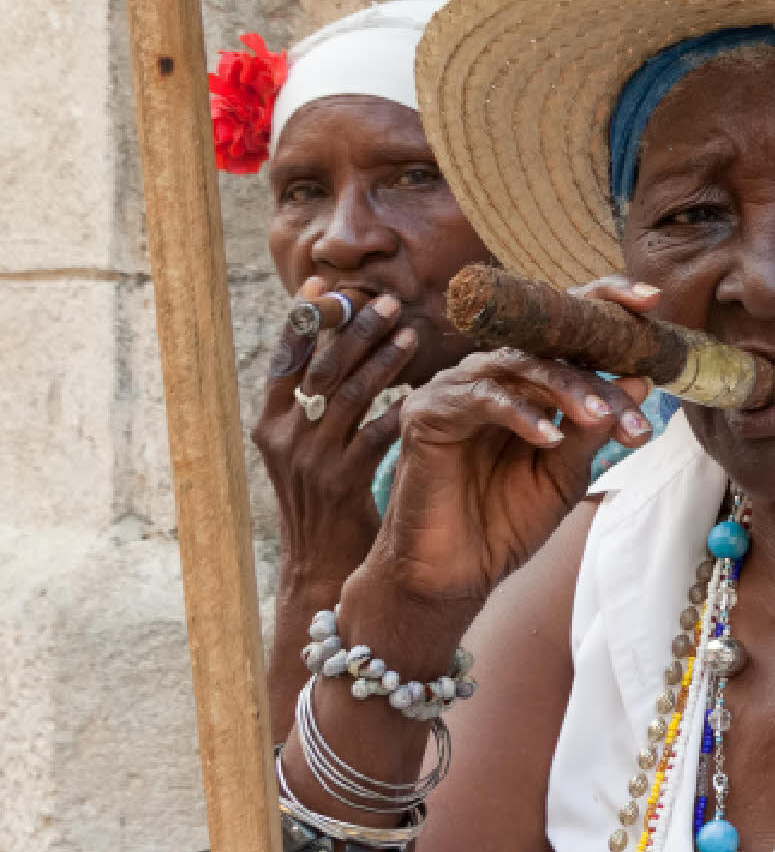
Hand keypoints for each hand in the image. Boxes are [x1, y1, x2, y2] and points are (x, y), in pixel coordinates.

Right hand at [255, 279, 416, 588]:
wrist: (321, 566)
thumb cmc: (325, 498)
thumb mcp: (307, 447)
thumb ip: (316, 403)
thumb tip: (338, 343)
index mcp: (269, 421)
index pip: (286, 358)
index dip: (305, 319)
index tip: (327, 285)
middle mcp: (282, 436)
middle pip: (320, 368)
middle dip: (353, 330)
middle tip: (387, 301)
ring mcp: (310, 460)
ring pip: (350, 395)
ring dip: (383, 359)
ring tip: (412, 333)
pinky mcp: (342, 482)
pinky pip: (377, 434)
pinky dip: (402, 407)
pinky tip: (428, 387)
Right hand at [367, 278, 657, 612]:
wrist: (455, 573)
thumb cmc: (508, 520)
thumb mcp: (566, 473)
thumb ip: (594, 428)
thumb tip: (640, 381)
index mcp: (529, 382)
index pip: (568, 328)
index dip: (607, 302)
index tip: (653, 301)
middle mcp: (493, 374)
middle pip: (551, 346)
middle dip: (599, 377)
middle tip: (632, 416)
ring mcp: (457, 388)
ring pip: (520, 365)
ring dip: (566, 389)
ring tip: (599, 419)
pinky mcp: (426, 412)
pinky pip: (480, 398)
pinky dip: (520, 414)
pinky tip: (548, 438)